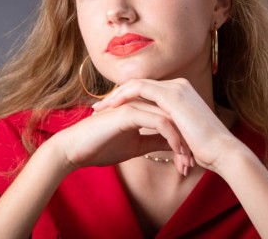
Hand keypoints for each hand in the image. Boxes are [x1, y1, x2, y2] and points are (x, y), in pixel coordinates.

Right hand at [52, 101, 192, 175]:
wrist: (75, 150)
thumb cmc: (101, 147)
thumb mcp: (136, 146)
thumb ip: (155, 141)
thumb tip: (175, 146)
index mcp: (141, 108)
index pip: (170, 118)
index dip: (183, 139)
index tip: (189, 161)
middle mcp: (140, 103)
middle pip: (174, 116)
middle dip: (187, 141)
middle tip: (192, 165)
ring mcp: (134, 105)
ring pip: (170, 118)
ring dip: (182, 142)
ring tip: (187, 163)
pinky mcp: (128, 113)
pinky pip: (159, 122)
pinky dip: (172, 138)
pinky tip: (176, 153)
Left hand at [91, 78, 240, 171]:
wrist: (224, 153)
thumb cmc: (205, 150)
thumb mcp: (182, 135)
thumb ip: (169, 129)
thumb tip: (158, 136)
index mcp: (180, 93)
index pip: (145, 91)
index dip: (125, 99)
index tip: (108, 112)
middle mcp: (177, 85)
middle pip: (137, 84)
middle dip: (116, 95)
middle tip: (98, 108)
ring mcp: (175, 88)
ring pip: (135, 84)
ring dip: (115, 95)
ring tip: (99, 109)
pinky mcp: (172, 95)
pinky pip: (139, 89)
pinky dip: (123, 96)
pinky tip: (111, 107)